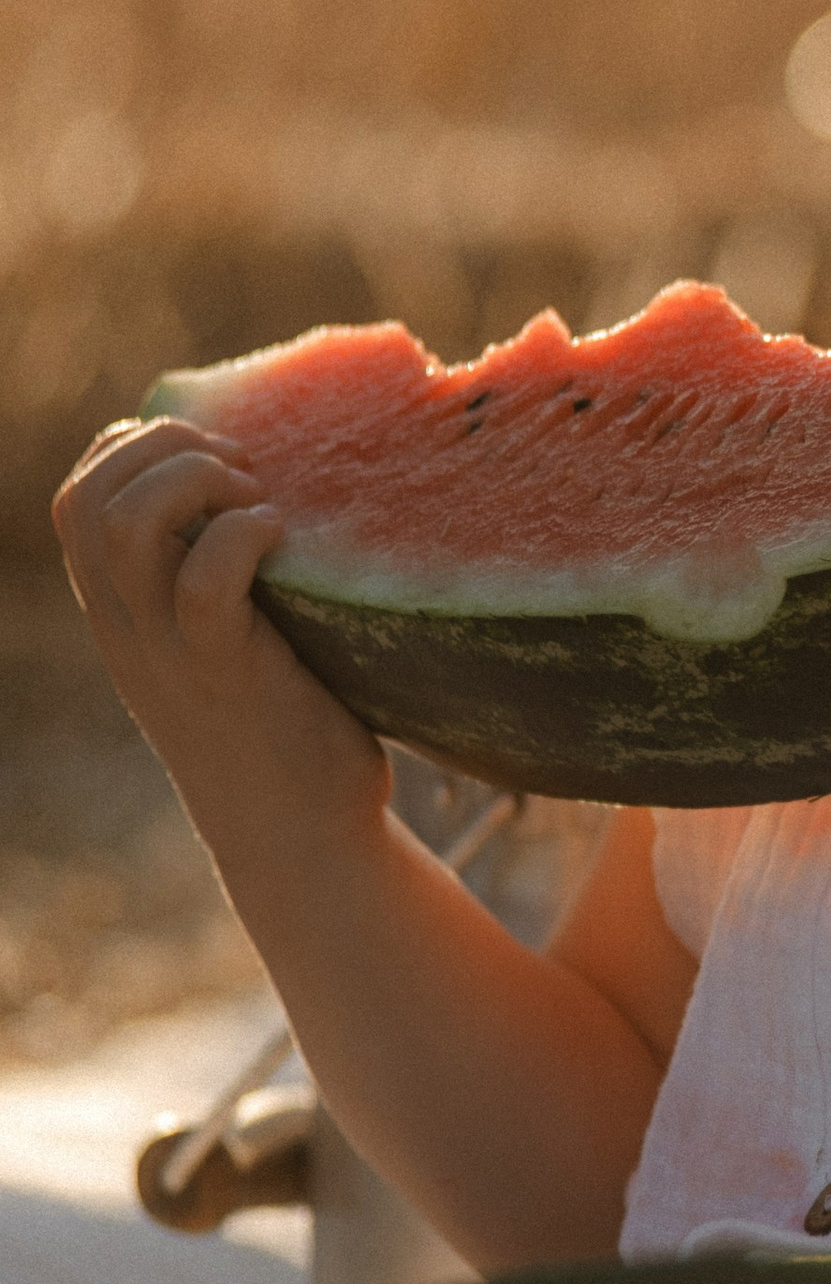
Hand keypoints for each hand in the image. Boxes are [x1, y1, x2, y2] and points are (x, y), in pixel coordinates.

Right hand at [53, 417, 386, 855]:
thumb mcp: (222, 645)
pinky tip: (286, 537)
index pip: (78, 499)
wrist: (299, 838)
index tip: (213, 456)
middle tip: (242, 468)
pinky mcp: (225, 672)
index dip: (135, 448)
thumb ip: (212, 580)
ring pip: (129, 525)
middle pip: (88, 497)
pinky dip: (245, 534)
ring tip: (258, 498)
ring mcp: (168, 651)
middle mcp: (126, 627)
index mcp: (118, 612)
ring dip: (197, 480)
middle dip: (164, 446)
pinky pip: (207, 580)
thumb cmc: (282, 729)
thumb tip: (267, 492)